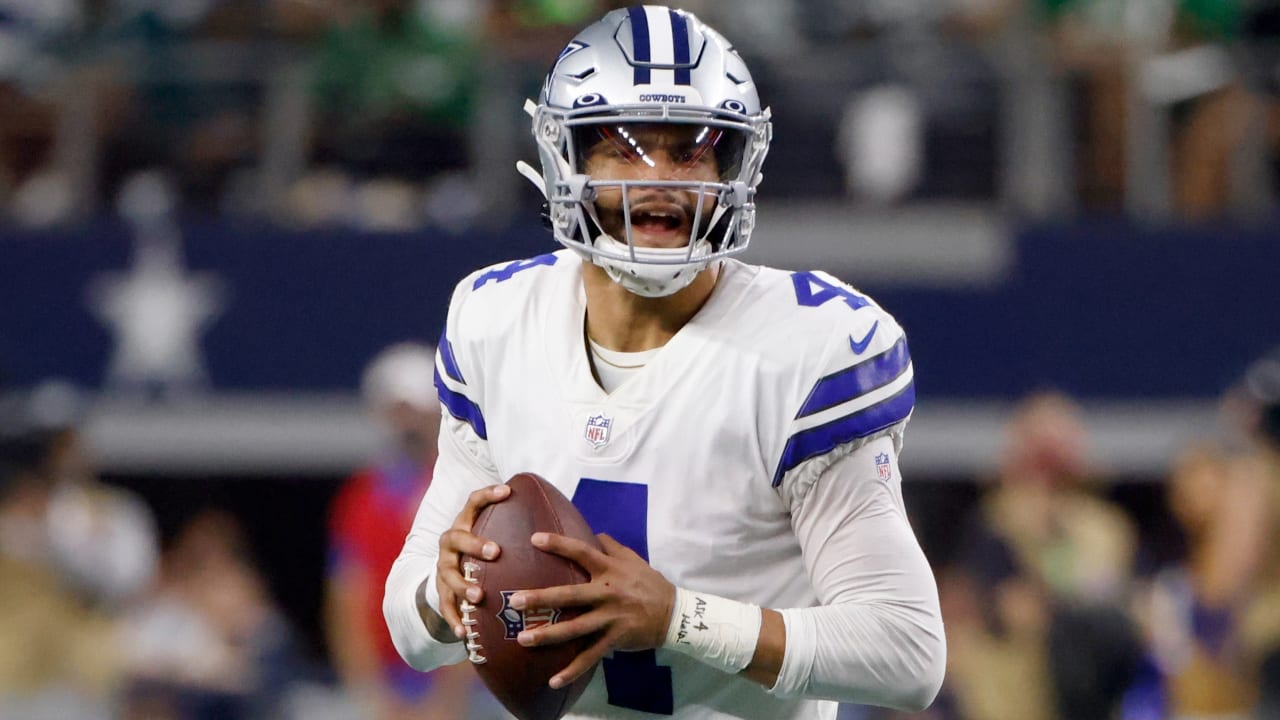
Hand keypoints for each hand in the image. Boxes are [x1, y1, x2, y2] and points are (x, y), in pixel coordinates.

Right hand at [435, 484, 510, 638]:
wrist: (451, 575)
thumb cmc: (487, 551)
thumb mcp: (499, 535)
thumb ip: (522, 529)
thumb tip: (570, 525)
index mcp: (467, 523)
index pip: (474, 502)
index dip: (488, 495)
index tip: (508, 491)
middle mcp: (451, 542)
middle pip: (457, 537)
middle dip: (475, 543)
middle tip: (496, 552)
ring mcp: (443, 566)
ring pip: (447, 573)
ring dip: (462, 584)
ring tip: (479, 596)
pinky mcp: (440, 591)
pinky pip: (444, 605)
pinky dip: (454, 618)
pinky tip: (463, 632)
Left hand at [507, 532, 675, 688]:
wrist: (674, 614)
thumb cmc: (649, 583)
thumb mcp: (633, 559)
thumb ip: (611, 546)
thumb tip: (593, 533)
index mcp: (609, 570)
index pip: (581, 552)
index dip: (558, 545)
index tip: (534, 539)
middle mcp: (607, 593)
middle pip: (570, 595)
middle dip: (541, 598)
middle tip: (515, 601)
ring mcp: (610, 618)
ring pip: (575, 628)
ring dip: (548, 635)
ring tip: (524, 639)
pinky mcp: (614, 640)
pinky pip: (590, 657)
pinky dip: (573, 670)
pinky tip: (553, 681)